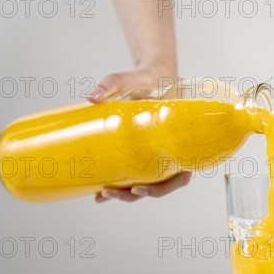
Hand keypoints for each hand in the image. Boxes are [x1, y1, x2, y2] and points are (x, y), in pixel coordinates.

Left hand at [88, 67, 189, 202]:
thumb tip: (92, 96)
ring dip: (126, 194)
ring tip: (101, 196)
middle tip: (108, 193)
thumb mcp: (138, 78)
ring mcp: (160, 156)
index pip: (178, 177)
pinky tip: (101, 191)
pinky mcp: (147, 154)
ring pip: (148, 184)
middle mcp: (173, 154)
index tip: (136, 187)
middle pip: (159, 186)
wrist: (154, 77)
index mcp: (181, 143)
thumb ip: (115, 83)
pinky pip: (138, 174)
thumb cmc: (153, 79)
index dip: (159, 189)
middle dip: (133, 194)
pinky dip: (122, 184)